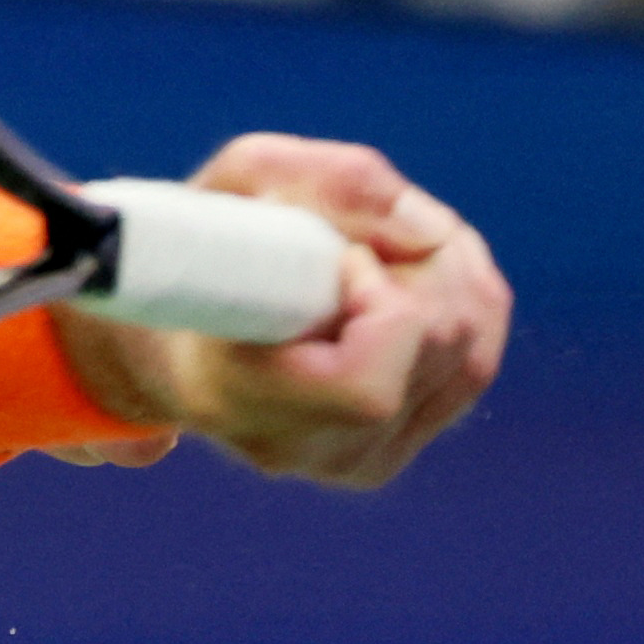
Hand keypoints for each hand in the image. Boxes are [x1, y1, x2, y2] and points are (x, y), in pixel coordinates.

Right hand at [53, 133, 507, 488]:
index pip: (367, 388)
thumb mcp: (244, 178)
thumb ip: (335, 181)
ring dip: (442, 281)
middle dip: (418, 269)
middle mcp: (297, 449)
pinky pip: (471, 369)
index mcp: (239, 395)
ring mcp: (347, 465)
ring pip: (468, 355)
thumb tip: (429, 230)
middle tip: (355, 242)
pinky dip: (459, 307)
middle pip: (439, 349)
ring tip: (373, 257)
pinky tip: (406, 278)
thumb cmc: (205, 244)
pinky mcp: (382, 458)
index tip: (342, 256)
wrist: (172, 328)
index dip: (380, 303)